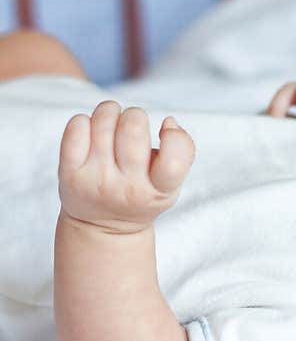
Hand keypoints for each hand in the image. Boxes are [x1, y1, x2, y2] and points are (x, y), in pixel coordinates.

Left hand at [58, 100, 194, 234]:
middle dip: (135, 116)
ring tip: (112, 124)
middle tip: (133, 124)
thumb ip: (181, 153)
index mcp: (159, 191)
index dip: (175, 137)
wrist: (102, 227)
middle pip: (133, 127)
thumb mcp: (171, 185)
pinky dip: (86, 121)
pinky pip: (77, 125)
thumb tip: (168, 122)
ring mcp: (96, 180)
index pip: (173, 160)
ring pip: (104, 119)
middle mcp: (127, 188)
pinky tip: (92, 133)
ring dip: (111, 112)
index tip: (166, 133)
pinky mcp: (69, 173)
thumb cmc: (143, 194)